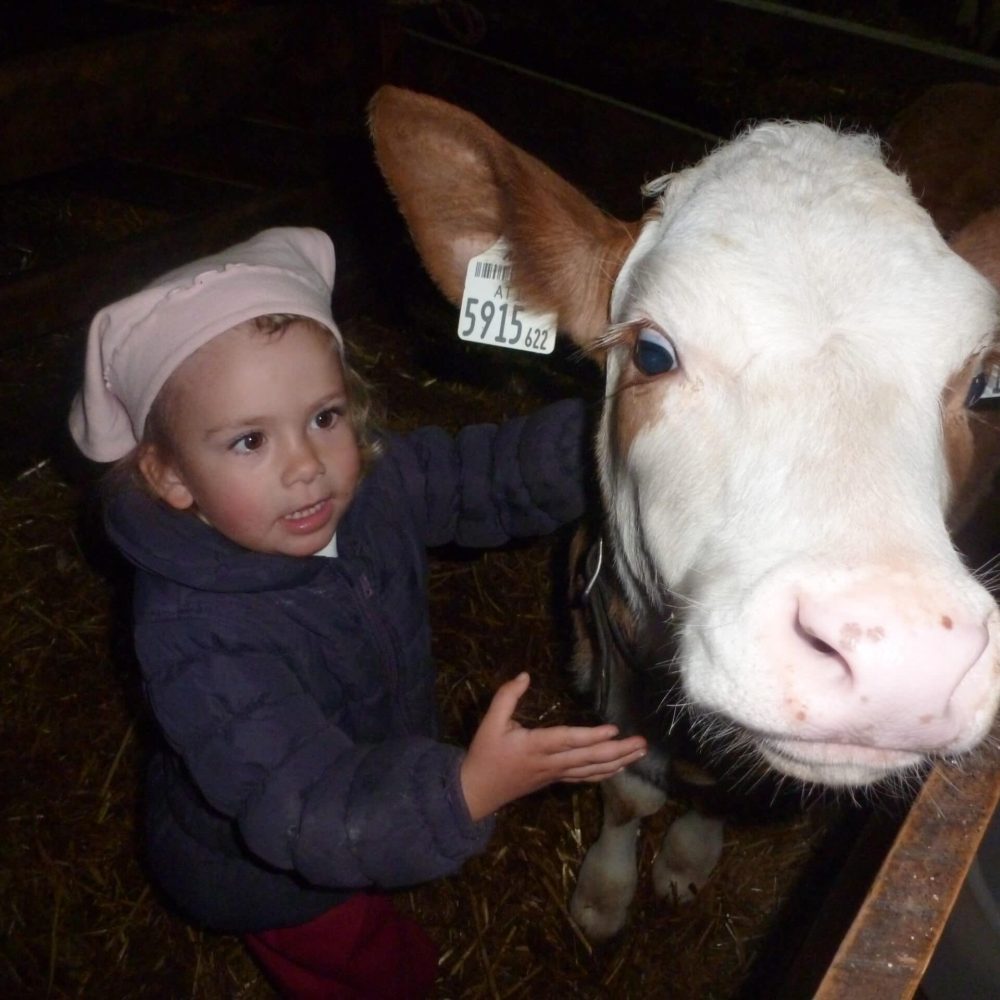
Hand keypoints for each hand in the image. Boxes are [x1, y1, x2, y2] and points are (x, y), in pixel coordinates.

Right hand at [459, 672, 646, 820]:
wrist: (477, 791)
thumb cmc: (485, 754)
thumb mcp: (489, 723)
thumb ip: (506, 697)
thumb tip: (524, 675)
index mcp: (535, 746)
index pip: (568, 740)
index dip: (591, 736)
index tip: (613, 729)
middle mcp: (550, 763)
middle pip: (589, 758)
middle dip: (618, 751)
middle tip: (642, 743)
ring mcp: (555, 774)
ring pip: (591, 770)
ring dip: (618, 761)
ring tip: (639, 753)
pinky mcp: (555, 779)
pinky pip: (584, 777)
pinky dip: (604, 773)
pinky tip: (620, 767)